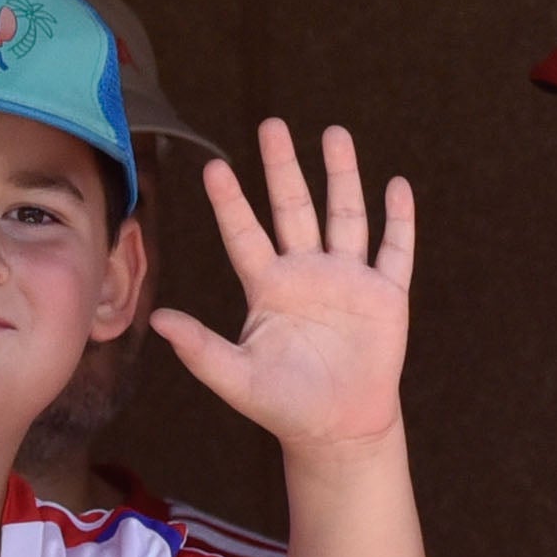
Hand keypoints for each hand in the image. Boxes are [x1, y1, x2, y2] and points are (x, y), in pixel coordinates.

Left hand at [149, 121, 414, 458]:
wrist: (337, 430)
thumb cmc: (283, 405)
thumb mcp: (236, 378)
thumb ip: (200, 348)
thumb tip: (157, 319)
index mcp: (269, 287)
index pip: (245, 234)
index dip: (230, 202)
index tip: (215, 166)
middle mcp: (307, 273)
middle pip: (294, 208)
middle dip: (283, 168)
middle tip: (271, 125)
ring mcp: (348, 279)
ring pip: (345, 215)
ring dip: (342, 175)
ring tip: (335, 133)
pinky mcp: (385, 295)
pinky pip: (394, 250)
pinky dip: (399, 220)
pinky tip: (398, 186)